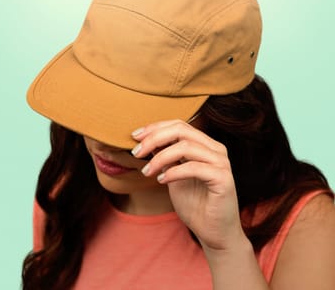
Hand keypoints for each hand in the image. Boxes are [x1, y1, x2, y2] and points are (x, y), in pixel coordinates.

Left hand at [131, 119, 247, 251]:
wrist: (213, 233)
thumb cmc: (194, 204)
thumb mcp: (173, 175)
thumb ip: (166, 157)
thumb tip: (146, 140)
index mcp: (206, 145)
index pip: (179, 125)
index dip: (155, 127)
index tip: (134, 137)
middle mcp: (216, 149)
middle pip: (182, 130)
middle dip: (154, 138)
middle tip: (136, 153)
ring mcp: (221, 163)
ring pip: (186, 146)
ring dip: (160, 157)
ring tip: (146, 172)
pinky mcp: (223, 178)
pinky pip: (193, 167)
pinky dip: (173, 172)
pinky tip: (161, 181)